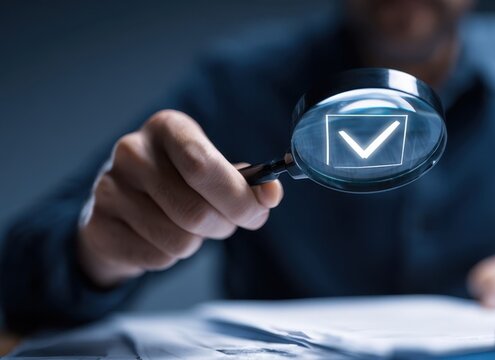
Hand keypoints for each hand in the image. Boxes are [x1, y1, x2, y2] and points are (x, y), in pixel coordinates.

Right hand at [77, 110, 282, 286]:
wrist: (122, 206)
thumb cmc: (180, 183)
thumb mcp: (213, 170)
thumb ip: (246, 182)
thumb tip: (272, 193)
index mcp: (168, 127)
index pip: (203, 166)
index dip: (237, 196)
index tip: (258, 211)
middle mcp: (132, 152)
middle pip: (196, 210)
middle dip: (224, 226)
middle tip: (226, 223)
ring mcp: (108, 189)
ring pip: (179, 240)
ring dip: (197, 242)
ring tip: (189, 227)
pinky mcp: (97, 226)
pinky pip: (156, 257)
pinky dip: (170, 256)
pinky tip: (159, 237)